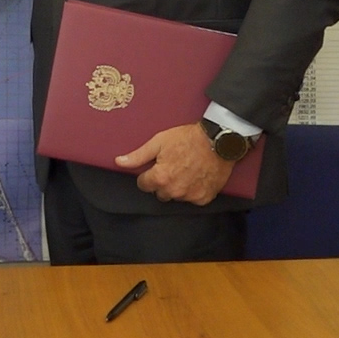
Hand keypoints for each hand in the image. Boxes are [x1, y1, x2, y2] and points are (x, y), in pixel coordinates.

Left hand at [115, 123, 237, 206]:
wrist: (218, 140)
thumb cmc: (188, 138)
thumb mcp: (159, 142)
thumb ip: (138, 156)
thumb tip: (119, 162)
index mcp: (160, 178)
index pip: (144, 185)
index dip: (148, 174)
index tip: (157, 165)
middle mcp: (174, 191)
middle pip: (160, 192)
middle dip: (163, 181)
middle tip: (173, 165)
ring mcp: (190, 196)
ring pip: (176, 196)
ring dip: (178, 187)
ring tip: (186, 169)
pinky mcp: (204, 198)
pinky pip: (192, 198)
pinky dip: (193, 190)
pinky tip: (197, 176)